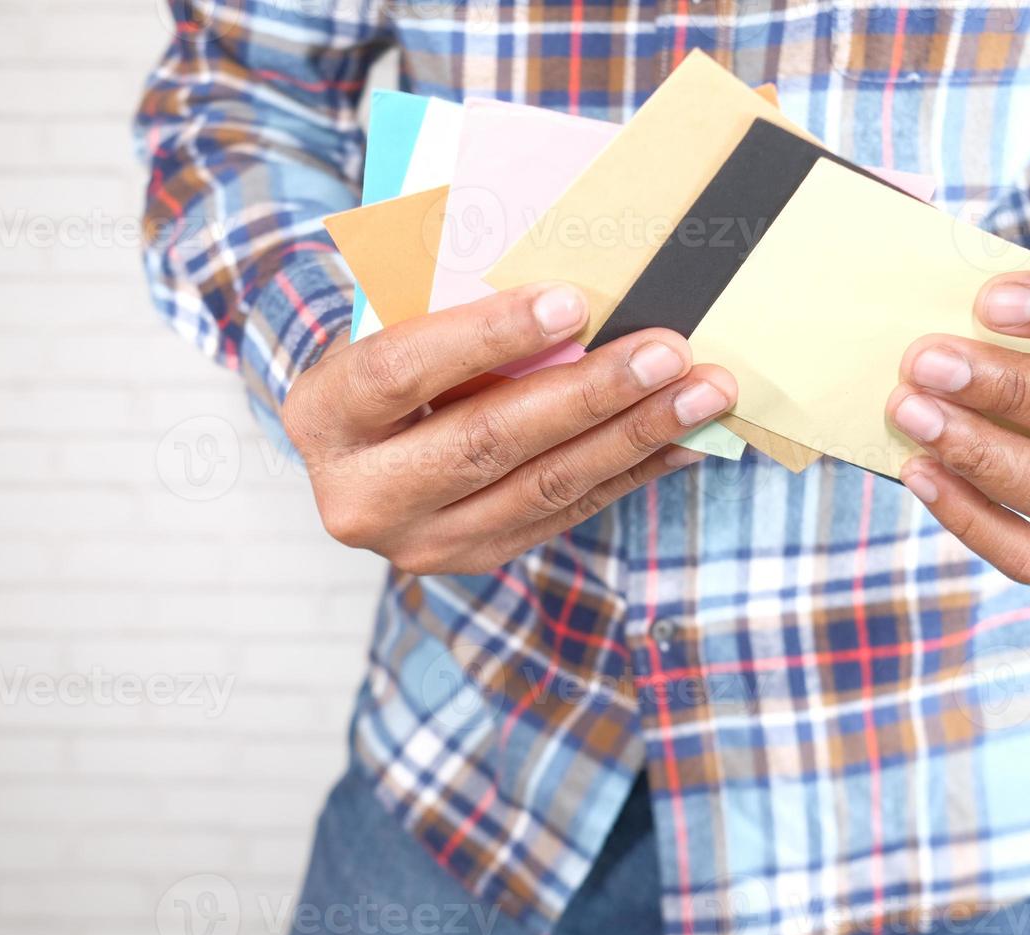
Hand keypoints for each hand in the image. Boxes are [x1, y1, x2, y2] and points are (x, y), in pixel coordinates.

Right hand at [280, 283, 737, 574]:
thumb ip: (453, 304)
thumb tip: (574, 282)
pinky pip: (569, 512)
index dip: (487, 335)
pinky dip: (634, 470)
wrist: (360, 449)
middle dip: (588, 393)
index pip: (402, 369)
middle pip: (485, 440)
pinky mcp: (477, 557)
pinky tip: (686, 436)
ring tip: (703, 391)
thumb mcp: (391, 322)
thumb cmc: (389, 360)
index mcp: (326, 414)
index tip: (572, 301)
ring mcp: (421, 541)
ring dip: (633, 435)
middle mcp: (362, 493)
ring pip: (542, 487)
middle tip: (668, 349)